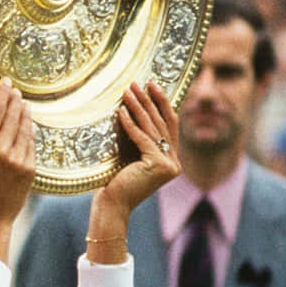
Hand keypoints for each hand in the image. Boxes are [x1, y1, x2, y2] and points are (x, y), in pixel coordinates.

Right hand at [0, 78, 34, 260]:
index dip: (1, 93)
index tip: (5, 81)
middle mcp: (2, 149)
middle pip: (11, 115)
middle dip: (14, 100)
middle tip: (15, 88)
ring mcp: (19, 159)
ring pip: (24, 128)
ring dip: (24, 113)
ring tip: (24, 103)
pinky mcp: (30, 169)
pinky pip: (30, 144)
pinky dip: (29, 132)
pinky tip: (29, 125)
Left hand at [86, 82, 182, 262]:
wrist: (111, 205)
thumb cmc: (114, 181)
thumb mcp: (129, 154)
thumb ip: (137, 138)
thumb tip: (129, 108)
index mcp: (170, 160)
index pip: (168, 125)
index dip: (161, 104)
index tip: (152, 85)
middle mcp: (174, 163)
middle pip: (162, 123)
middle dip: (150, 100)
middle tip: (139, 82)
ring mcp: (169, 165)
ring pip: (152, 128)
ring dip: (138, 107)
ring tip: (128, 90)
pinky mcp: (157, 166)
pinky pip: (142, 139)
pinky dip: (130, 124)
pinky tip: (120, 110)